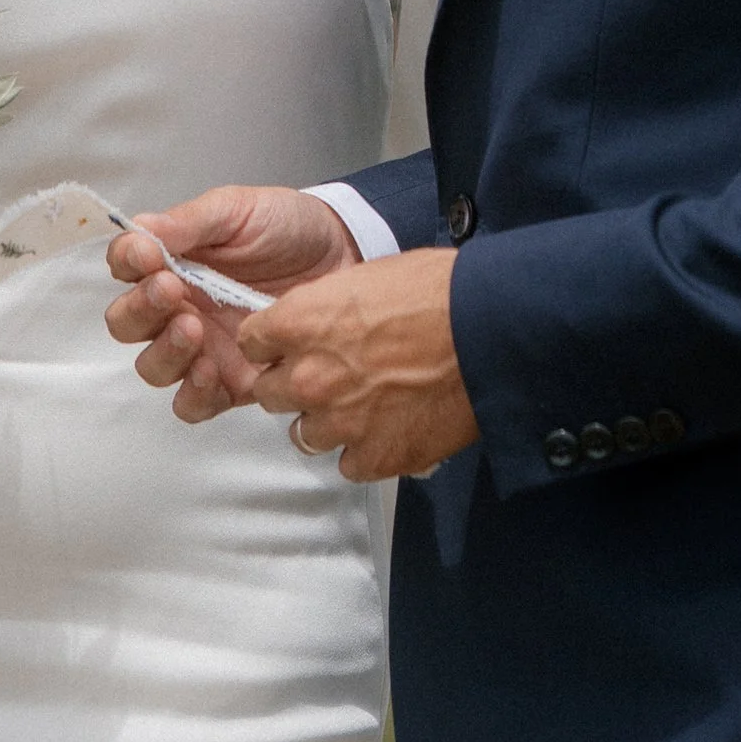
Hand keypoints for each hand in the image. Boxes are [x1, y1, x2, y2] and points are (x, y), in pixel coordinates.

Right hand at [105, 186, 357, 422]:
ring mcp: (202, 348)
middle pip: (127, 324)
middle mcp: (178, 307)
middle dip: (141, 310)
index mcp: (172, 261)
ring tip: (194, 330)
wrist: (345, 255)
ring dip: (164, 352)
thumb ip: (190, 222)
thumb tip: (138, 229)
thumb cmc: (287, 227)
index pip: (125, 266)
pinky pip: (194, 404)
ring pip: (154, 368)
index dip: (127, 262)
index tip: (148, 255)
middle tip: (171, 291)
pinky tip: (210, 370)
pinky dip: (192, 392)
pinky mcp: (231, 382)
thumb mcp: (239, 210)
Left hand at [239, 252, 477, 480]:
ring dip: (326, 422)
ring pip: (304, 435)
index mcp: (301, 323)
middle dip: (293, 385)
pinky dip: (365, 451)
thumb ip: (329, 307)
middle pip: (269, 394)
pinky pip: (349, 464)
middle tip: (329, 376)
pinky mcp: (374, 457)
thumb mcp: (368, 277)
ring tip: (362, 406)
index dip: (272, 343)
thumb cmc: (439, 293)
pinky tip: (389, 429)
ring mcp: (339, 423)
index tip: (287, 344)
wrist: (488, 333)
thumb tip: (323, 322)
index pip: (252, 342)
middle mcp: (308, 377)